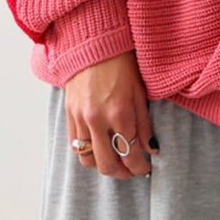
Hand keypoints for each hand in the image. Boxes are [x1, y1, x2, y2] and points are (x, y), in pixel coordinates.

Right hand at [62, 50, 156, 179]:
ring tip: (113, 162)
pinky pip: (74, 144)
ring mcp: (80, 118)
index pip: (129, 154)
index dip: (139, 168)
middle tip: (130, 171)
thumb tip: (150, 149)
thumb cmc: (121, 66)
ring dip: (102, 166)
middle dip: (120, 173)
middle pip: (106, 164)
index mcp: (120, 114)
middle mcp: (97, 120)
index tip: (144, 169)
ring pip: (87, 158)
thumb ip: (144, 125)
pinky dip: (87, 152)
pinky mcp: (69, 114)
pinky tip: (98, 149)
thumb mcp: (139, 94)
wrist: (93, 46)